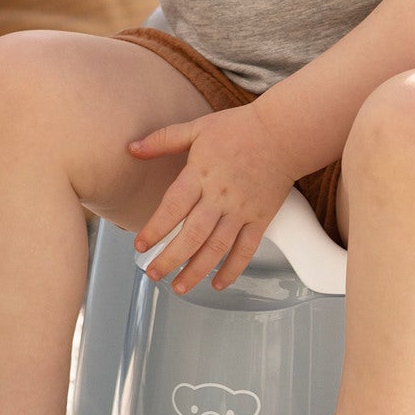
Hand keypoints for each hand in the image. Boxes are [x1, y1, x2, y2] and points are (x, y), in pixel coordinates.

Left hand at [131, 105, 297, 294]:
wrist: (283, 134)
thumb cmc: (239, 128)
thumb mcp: (197, 128)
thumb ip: (163, 139)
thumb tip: (131, 148)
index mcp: (201, 174)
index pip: (173, 207)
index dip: (155, 229)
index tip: (140, 246)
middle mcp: (220, 196)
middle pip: (192, 235)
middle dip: (170, 259)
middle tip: (153, 274)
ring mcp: (241, 210)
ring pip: (217, 248)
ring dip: (197, 271)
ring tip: (179, 287)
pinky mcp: (261, 219)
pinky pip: (246, 249)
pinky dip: (233, 269)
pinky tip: (218, 284)